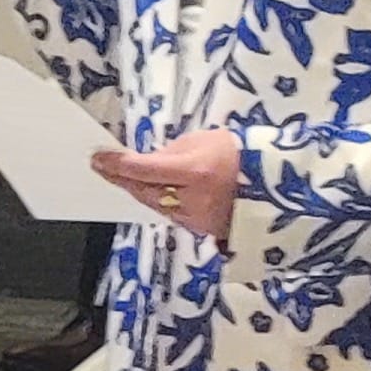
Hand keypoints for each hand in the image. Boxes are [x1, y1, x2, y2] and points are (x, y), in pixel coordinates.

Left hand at [94, 129, 241, 241]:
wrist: (273, 183)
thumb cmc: (239, 154)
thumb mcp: (204, 141)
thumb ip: (172, 152)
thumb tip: (147, 162)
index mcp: (196, 172)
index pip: (145, 169)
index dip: (118, 165)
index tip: (98, 159)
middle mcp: (193, 200)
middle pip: (144, 191)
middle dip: (122, 179)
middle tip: (103, 168)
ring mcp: (197, 218)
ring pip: (155, 205)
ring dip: (138, 191)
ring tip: (124, 178)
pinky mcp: (201, 229)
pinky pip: (171, 214)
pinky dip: (158, 201)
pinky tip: (151, 191)